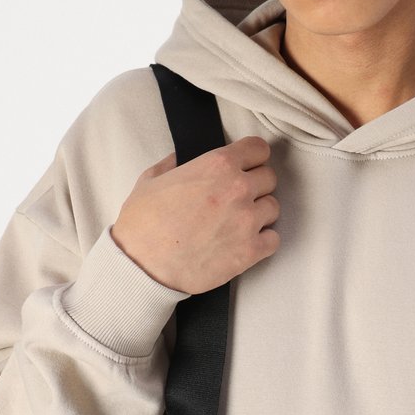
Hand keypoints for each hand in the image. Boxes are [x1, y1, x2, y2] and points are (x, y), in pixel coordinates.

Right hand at [111, 136, 280, 295]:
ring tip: (238, 223)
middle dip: (256, 185)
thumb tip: (180, 159)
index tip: (248, 165)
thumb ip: (173, 165)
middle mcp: (238, 189)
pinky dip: (263, 241)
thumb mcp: (151, 180)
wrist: (141, 266)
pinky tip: (244, 242)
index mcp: (217, 165)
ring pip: (273, 208)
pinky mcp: (250, 251)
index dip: (253, 157)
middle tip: (237, 198)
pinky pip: (273, 240)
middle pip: (269, 178)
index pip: (258, 149)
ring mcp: (247, 220)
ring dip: (259, 213)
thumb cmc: (143, 224)